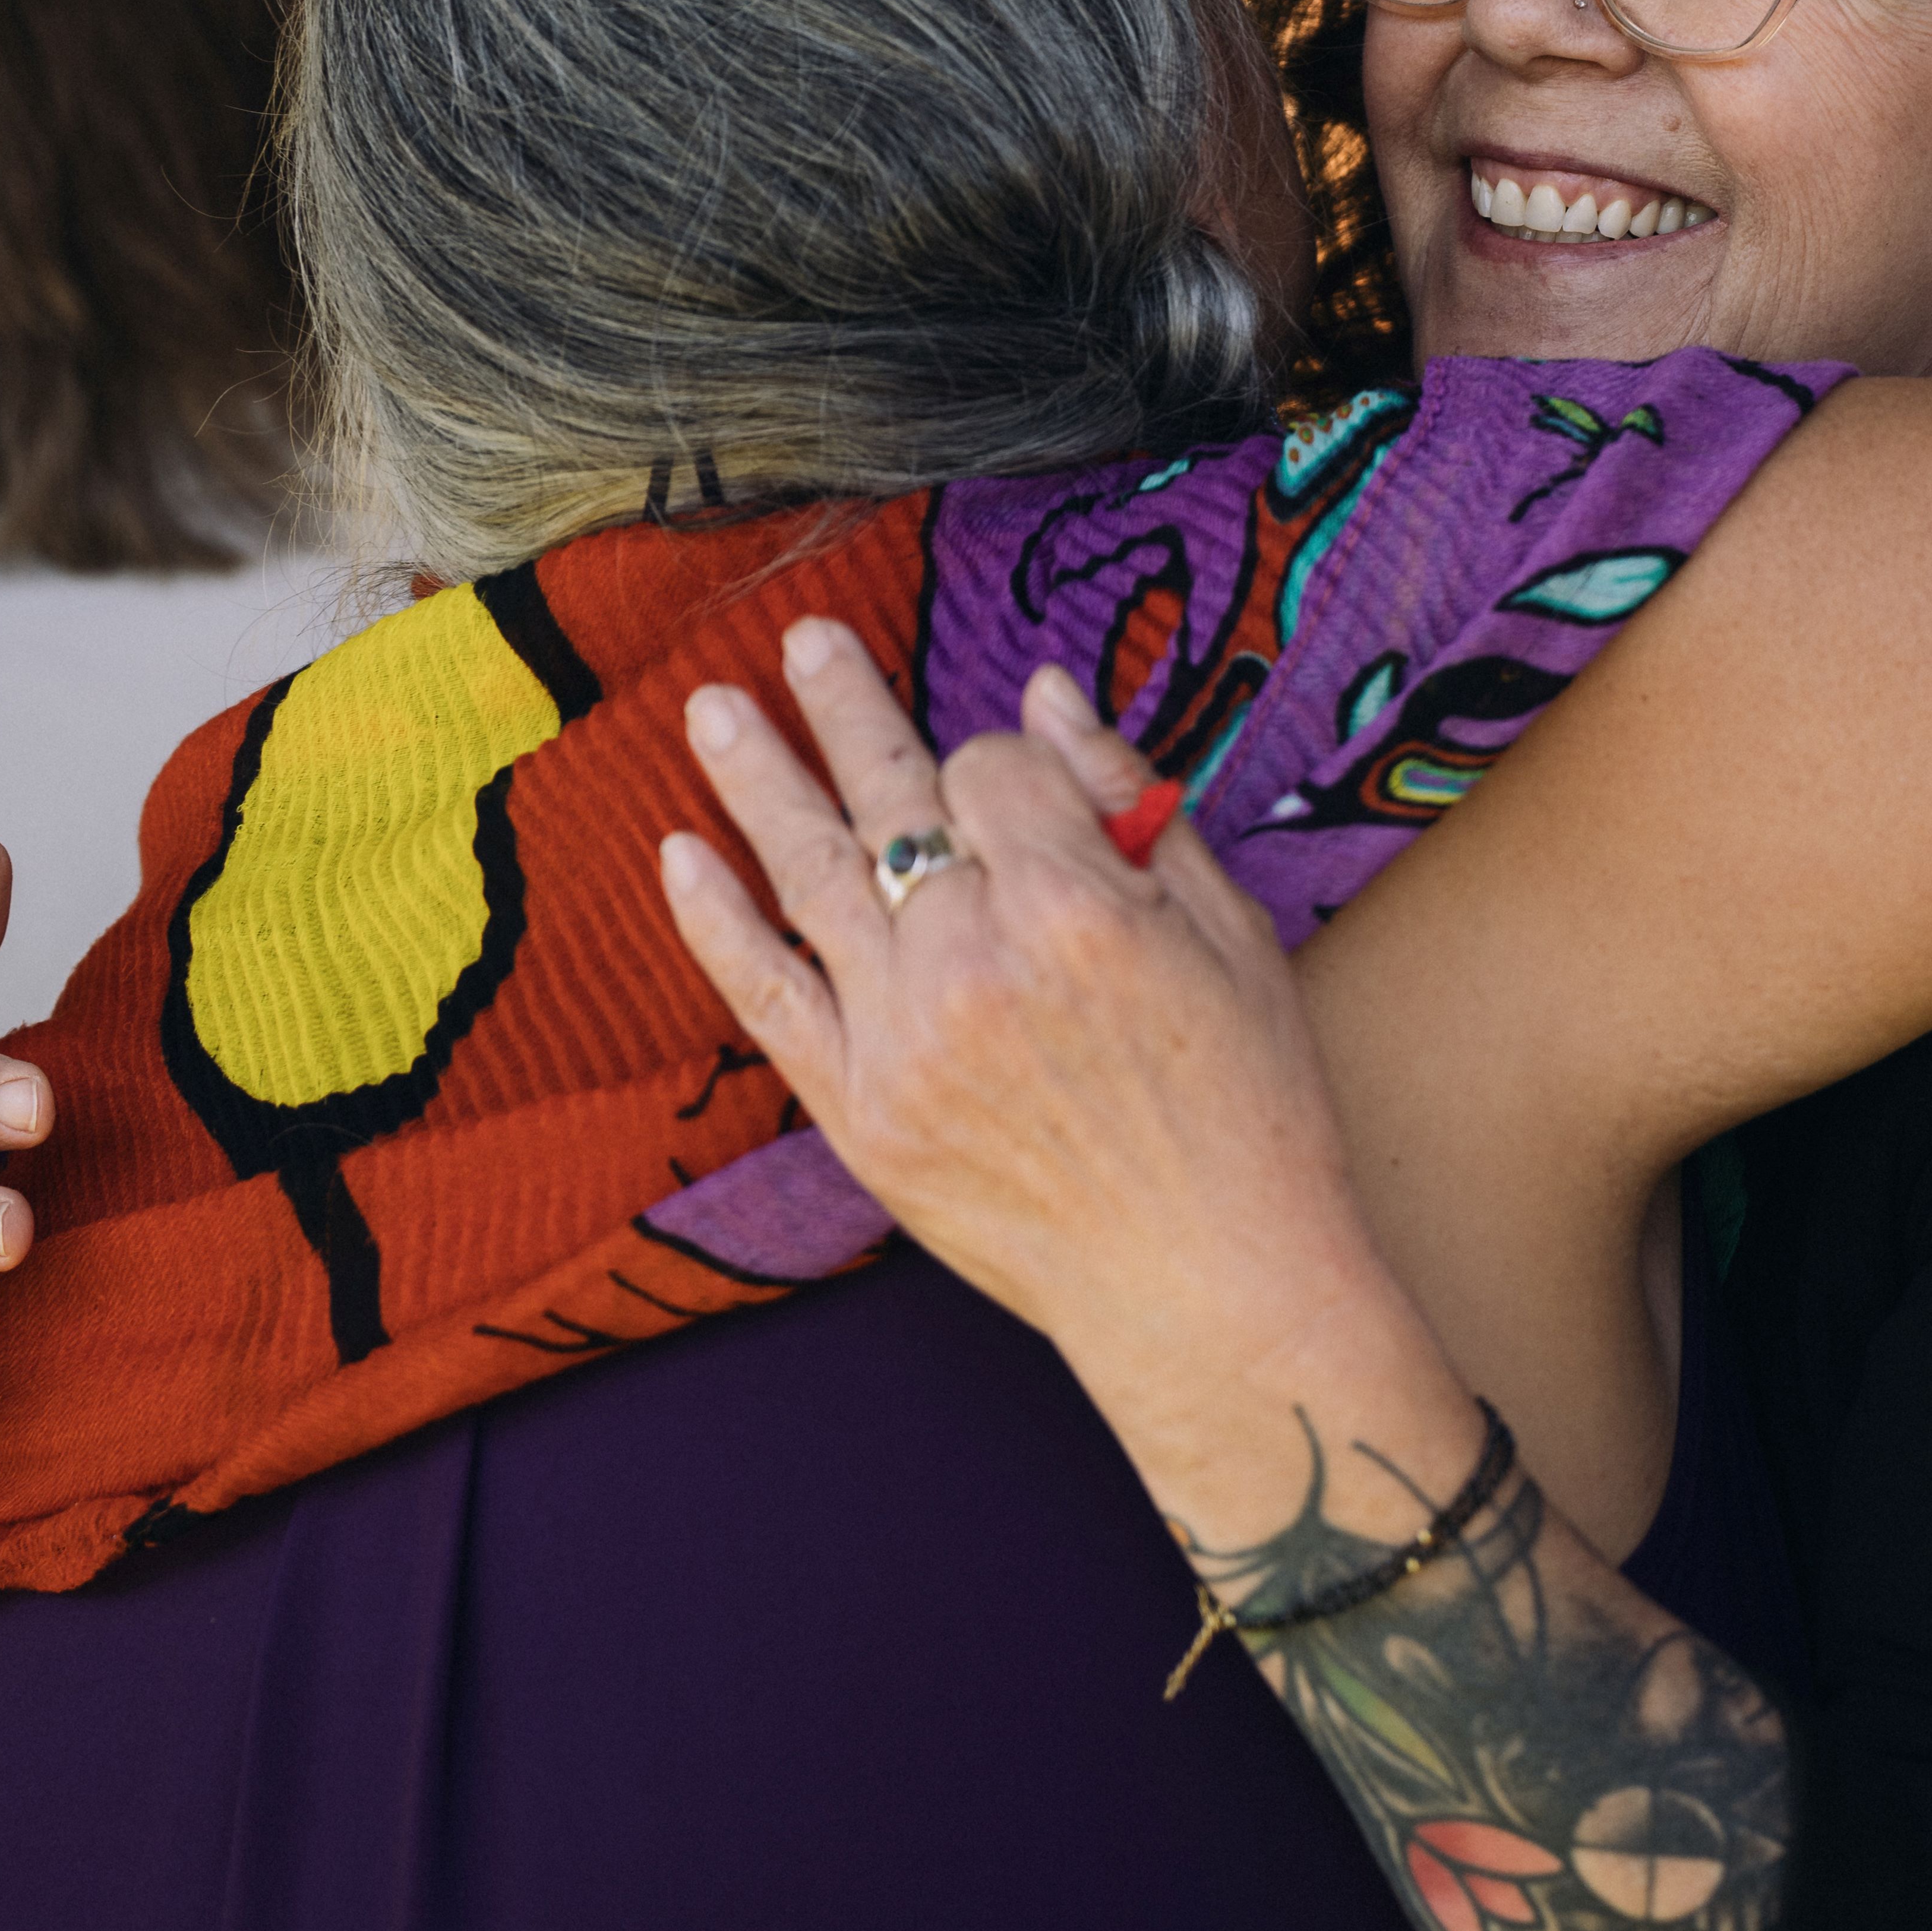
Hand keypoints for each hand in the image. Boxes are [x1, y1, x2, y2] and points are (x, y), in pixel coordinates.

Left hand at [661, 621, 1429, 1423]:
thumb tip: (1044, 695)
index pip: (994, 770)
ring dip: (760, 779)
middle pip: (891, 797)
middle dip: (846, 706)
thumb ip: (1130, 803)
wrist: (1215, 1289)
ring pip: (812, 875)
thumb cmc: (1249, 1110)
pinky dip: (717, 923)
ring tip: (717, 708)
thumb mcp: (1230, 935)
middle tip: (804, 641)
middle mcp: (975, 961)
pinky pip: (766, 998)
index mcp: (1078, 904)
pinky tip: (682, 853)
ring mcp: (905, 1041)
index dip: (1012, 765)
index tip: (1035, 793)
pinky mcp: (860, 1116)